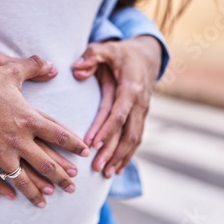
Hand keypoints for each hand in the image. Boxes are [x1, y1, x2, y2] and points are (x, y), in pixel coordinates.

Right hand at [0, 56, 88, 207]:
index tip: (84, 152)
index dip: (74, 144)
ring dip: (34, 192)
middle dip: (61, 177)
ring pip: (21, 179)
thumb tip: (51, 64)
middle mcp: (17, 140)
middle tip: (73, 188)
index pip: (58, 134)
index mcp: (28, 119)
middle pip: (45, 164)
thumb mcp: (8, 71)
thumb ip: (32, 67)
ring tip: (45, 202)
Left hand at [72, 36, 161, 176]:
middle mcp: (140, 102)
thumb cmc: (120, 53)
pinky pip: (136, 139)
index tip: (93, 144)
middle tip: (97, 168)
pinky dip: (128, 155)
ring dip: (121, 158)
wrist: (146, 55)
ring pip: (134, 139)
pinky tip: (117, 169)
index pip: (119, 113)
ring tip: (106, 174)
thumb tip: (77, 70)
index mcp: (131, 87)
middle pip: (128, 132)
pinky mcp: (140, 117)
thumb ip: (91, 56)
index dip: (107, 129)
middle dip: (113, 151)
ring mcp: (143, 111)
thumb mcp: (106, 48)